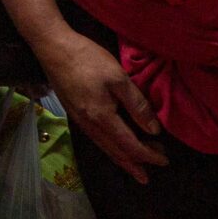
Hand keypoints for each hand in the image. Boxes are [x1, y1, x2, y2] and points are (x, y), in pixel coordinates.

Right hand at [39, 30, 166, 183]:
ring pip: (106, 149)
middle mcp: (90, 126)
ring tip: (137, 169)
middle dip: (137, 164)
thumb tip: (154, 130)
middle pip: (117, 153)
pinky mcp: (76, 115)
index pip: (130, 146)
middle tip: (153, 171)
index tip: (164, 160)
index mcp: (103, 118)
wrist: (52, 47)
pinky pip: (98, 140)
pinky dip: (112, 149)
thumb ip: (137, 105)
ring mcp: (81, 122)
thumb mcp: (119, 78)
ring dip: (124, 160)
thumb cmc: (88, 59)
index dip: (149, 156)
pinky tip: (116, 148)